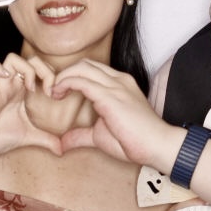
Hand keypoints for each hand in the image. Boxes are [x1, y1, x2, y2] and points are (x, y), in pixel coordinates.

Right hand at [0, 55, 61, 160]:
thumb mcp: (27, 137)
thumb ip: (46, 140)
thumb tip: (62, 150)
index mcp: (21, 90)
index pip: (39, 67)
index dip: (52, 75)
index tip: (54, 95)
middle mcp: (10, 85)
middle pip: (29, 58)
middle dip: (43, 69)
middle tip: (47, 90)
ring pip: (10, 58)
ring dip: (25, 69)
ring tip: (29, 88)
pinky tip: (7, 84)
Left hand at [50, 59, 177, 167]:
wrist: (157, 146)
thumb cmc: (135, 141)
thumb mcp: (101, 136)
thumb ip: (81, 135)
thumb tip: (62, 144)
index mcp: (119, 84)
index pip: (91, 69)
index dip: (72, 76)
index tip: (59, 92)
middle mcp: (118, 80)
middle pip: (84, 64)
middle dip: (65, 73)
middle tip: (53, 91)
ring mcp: (115, 85)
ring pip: (81, 68)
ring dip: (62, 77)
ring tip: (54, 92)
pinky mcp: (110, 96)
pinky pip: (81, 81)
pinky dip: (66, 83)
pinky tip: (58, 93)